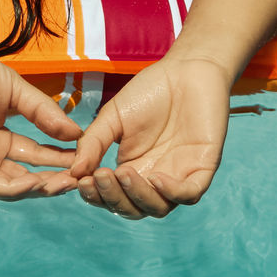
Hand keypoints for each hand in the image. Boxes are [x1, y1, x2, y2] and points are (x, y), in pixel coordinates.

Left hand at [0, 35, 82, 199]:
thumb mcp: (18, 92)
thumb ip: (44, 113)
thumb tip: (76, 132)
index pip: (35, 155)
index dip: (59, 159)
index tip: (85, 157)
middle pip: (25, 176)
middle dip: (54, 179)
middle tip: (80, 177)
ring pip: (9, 186)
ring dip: (39, 188)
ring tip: (65, 182)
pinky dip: (13, 188)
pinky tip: (36, 181)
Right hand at [67, 55, 232, 218]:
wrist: (186, 68)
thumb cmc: (150, 91)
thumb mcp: (113, 117)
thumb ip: (93, 143)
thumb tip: (73, 172)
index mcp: (132, 169)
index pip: (111, 196)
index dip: (95, 195)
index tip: (79, 180)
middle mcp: (154, 177)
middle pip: (132, 208)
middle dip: (112, 198)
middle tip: (101, 176)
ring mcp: (179, 175)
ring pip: (158, 207)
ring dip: (138, 197)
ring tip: (123, 173)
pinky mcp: (203, 168)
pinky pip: (189, 194)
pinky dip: (172, 193)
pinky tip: (155, 177)